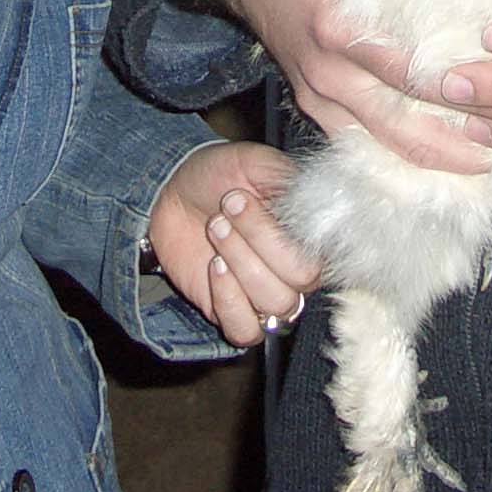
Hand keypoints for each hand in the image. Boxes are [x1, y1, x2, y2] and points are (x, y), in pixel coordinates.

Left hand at [147, 138, 322, 345]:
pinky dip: (227, 299)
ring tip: (215, 230)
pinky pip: (246, 331)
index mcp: (310, 236)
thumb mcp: (254, 161)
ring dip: (238, 264)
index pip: (318, 254)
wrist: (174, 191)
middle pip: (298, 281)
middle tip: (225, 210)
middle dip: (256, 242)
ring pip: (275, 305)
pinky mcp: (236, 316)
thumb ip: (288, 177)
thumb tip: (317, 200)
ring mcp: (267, 296)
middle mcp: (297, 271)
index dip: (278, 232)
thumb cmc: (220, 174)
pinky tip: (212, 267)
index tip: (244, 196)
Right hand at [186, 0, 487, 174]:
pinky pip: (362, 141)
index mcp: (341, 28)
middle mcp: (329, 72)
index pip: (419, 75)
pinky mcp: (313, 100)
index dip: (473, 90)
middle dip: (466, 141)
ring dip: (441, 158)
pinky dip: (403, 154)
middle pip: (408, 127)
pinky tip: (444, 161)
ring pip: (387, 145)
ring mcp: (317, 93)